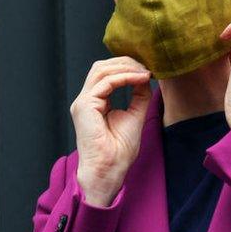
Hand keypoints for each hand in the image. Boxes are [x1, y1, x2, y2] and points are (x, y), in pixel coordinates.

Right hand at [71, 56, 151, 206]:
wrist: (109, 169)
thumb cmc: (119, 152)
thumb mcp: (134, 116)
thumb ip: (138, 96)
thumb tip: (145, 77)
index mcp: (94, 103)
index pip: (105, 74)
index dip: (126, 68)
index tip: (147, 70)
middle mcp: (85, 100)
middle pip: (101, 67)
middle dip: (125, 62)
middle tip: (147, 66)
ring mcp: (83, 102)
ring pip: (101, 70)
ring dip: (126, 67)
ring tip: (145, 71)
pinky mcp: (85, 106)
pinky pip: (106, 82)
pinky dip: (125, 77)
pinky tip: (141, 78)